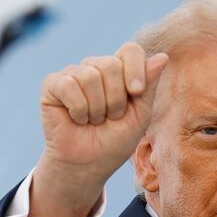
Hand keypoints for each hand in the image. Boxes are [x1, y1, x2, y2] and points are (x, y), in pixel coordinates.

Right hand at [30, 42, 168, 216]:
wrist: (87, 165)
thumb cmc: (115, 141)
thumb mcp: (140, 115)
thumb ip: (149, 85)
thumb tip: (163, 56)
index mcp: (119, 71)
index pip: (130, 50)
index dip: (135, 69)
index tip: (136, 92)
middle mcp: (95, 67)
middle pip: (111, 64)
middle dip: (115, 99)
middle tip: (110, 117)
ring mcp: (73, 74)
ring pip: (90, 75)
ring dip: (97, 108)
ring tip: (94, 120)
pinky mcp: (52, 84)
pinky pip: (69, 85)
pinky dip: (78, 109)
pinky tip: (77, 119)